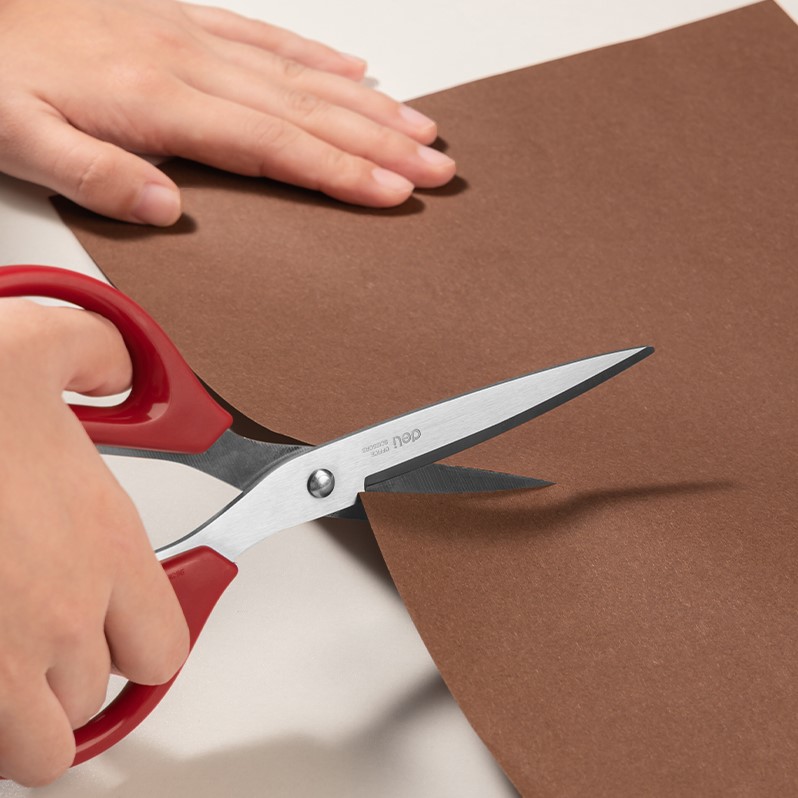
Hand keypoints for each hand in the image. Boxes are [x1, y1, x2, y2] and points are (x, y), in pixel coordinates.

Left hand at [0, 0, 455, 223]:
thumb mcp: (19, 139)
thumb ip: (98, 176)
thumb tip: (170, 208)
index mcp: (159, 100)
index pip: (274, 144)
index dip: (340, 169)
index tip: (393, 191)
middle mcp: (189, 62)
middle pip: (307, 109)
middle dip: (380, 141)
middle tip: (437, 164)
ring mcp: (190, 36)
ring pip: (300, 74)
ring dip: (367, 103)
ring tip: (420, 126)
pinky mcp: (182, 20)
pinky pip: (265, 36)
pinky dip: (317, 56)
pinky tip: (352, 70)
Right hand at [0, 300, 187, 785]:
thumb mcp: (37, 344)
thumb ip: (99, 359)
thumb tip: (118, 368)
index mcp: (104, 544)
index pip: (165, 647)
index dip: (147, 641)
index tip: (129, 631)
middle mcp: (60, 612)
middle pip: (98, 695)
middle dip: (77, 674)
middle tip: (50, 643)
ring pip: (38, 748)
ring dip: (26, 720)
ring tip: (11, 677)